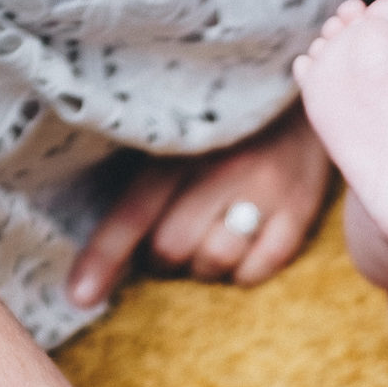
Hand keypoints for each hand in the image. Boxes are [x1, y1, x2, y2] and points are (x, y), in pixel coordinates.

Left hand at [67, 104, 330, 304]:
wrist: (308, 89)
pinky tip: (241, 250)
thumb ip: (150, 173)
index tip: (79, 297)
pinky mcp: (300, 209)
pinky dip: (241, 272)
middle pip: (172, 247)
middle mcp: (225, 166)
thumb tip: (110, 246)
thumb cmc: (231, 118)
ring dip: (201, 267)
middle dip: (161, 259)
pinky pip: (257, 270)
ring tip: (207, 242)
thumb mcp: (184, 129)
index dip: (103, 258)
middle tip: (169, 245)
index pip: (135, 211)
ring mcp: (267, 189)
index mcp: (183, 143)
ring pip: (214, 262)